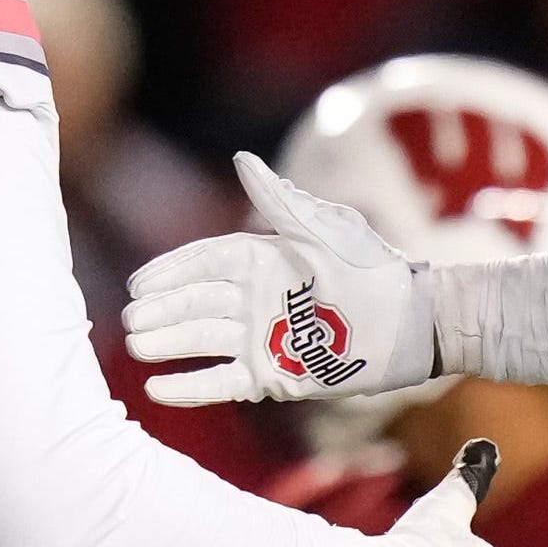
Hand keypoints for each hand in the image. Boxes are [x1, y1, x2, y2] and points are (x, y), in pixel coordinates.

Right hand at [124, 152, 436, 405]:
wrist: (417, 324)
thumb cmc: (374, 268)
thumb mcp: (324, 231)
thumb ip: (279, 202)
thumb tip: (242, 159)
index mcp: (266, 261)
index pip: (205, 263)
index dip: (170, 272)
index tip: (137, 284)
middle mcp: (259, 300)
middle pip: (198, 303)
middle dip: (162, 310)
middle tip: (130, 320)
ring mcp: (265, 339)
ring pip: (205, 341)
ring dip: (170, 343)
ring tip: (136, 346)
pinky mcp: (276, 377)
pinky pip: (224, 382)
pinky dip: (192, 386)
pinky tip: (158, 388)